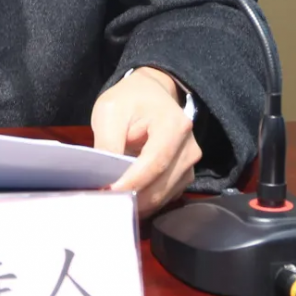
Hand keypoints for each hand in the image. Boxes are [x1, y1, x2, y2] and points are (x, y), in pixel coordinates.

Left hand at [91, 67, 201, 216]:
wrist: (150, 93)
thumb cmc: (129, 100)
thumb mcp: (109, 111)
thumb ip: (108, 143)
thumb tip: (105, 176)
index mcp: (174, 125)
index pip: (155, 163)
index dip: (132, 181)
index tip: (109, 192)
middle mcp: (189, 147)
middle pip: (161, 184)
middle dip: (133, 196)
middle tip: (105, 201)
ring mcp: (190, 163)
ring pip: (164, 195)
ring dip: (139, 202)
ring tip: (113, 201)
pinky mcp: (185, 174)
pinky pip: (166, 196)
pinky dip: (146, 200)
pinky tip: (127, 197)